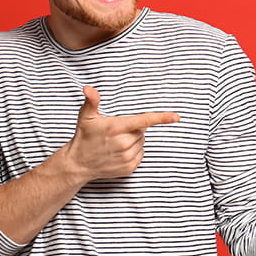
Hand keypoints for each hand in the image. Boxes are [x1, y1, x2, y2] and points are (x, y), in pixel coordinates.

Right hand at [63, 86, 179, 181]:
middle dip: (133, 128)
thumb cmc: (85, 136)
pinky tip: (119, 152)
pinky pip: (140, 154)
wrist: (79, 163)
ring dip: (133, 140)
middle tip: (116, 132)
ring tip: (116, 142)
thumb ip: (92, 100)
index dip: (161, 118)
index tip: (176, 116)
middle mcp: (123, 143)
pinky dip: (134, 151)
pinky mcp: (129, 168)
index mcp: (116, 128)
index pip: (143, 121)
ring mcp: (126, 157)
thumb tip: (88, 88)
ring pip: (142, 142)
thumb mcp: (86, 116)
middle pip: (142, 131)